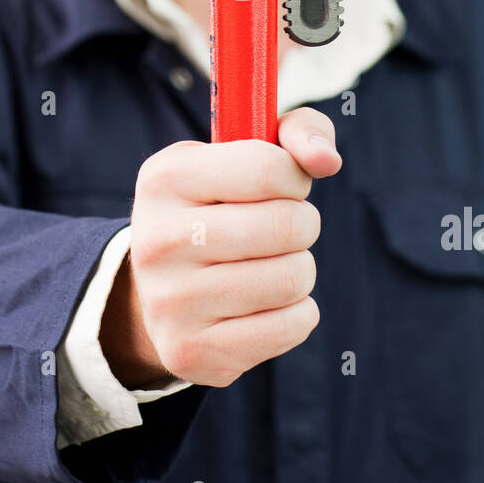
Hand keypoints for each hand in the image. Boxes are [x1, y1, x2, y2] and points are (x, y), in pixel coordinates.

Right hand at [102, 107, 339, 388]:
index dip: (294, 177)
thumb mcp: (244, 153)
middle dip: (301, 224)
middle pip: (287, 226)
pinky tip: (266, 305)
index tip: (283, 186)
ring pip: (293, 278)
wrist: (160, 289)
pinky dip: (296, 313)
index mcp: (165, 177)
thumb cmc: (220, 206)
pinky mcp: (191, 350)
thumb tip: (326, 159)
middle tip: (280, 230)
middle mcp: (157, 239)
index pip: (268, 169)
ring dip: (299, 270)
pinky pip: (292, 325)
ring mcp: (170, 301)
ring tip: (270, 266)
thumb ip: (297, 132)